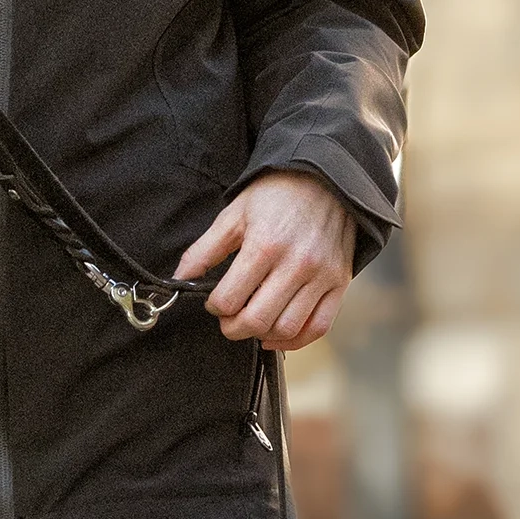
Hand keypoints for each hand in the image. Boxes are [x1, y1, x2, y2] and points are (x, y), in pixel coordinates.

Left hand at [176, 172, 354, 350]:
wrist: (325, 178)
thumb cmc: (277, 194)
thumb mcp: (235, 214)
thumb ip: (205, 249)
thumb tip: (180, 278)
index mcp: (264, 245)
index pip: (229, 299)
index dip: (215, 307)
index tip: (215, 303)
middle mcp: (295, 264)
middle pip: (257, 320)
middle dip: (234, 328)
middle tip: (229, 321)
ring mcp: (321, 277)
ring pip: (287, 328)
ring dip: (263, 335)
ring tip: (253, 323)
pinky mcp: (339, 284)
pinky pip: (318, 327)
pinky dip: (297, 340)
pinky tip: (278, 335)